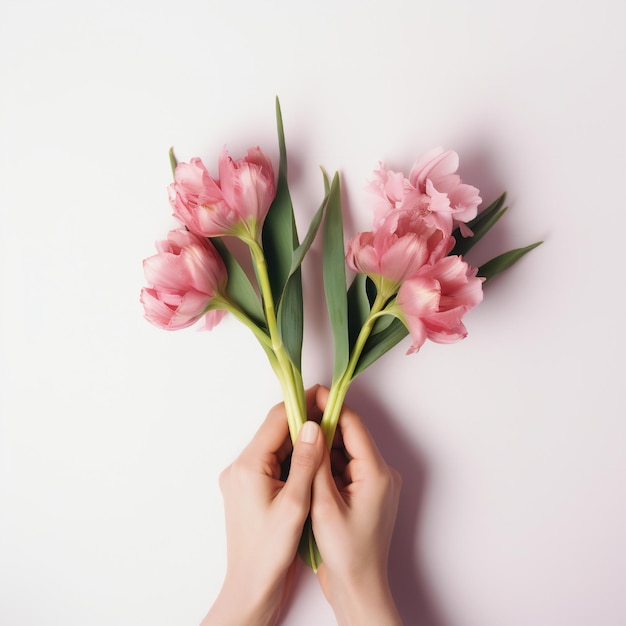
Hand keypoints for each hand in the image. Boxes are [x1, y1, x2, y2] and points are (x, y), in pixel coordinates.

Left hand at [201, 387, 325, 625]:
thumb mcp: (295, 504)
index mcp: (248, 466)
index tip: (325, 395)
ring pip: (274, 447)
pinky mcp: (246, 489)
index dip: (301, 404)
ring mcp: (241, 478)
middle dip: (303, 421)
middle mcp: (239, 467)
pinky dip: (291, 458)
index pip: (276, 420)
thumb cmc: (270, 552)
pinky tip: (311, 461)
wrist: (250, 587)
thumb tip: (315, 425)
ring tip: (327, 436)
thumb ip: (306, 462)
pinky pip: (270, 462)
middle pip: (274, 431)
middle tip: (332, 415)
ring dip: (298, 441)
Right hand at [311, 386, 402, 625]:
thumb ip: (317, 463)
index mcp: (376, 472)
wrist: (359, 588)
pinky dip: (329, 465)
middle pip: (350, 436)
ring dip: (324, 447)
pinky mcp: (368, 494)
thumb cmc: (345, 553)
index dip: (331, 406)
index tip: (310, 393)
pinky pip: (347, 468)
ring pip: (346, 452)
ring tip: (298, 440)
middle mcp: (382, 473)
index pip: (353, 425)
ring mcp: (376, 484)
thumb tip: (311, 428)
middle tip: (296, 417)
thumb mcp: (324, 504)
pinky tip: (308, 465)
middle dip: (324, 426)